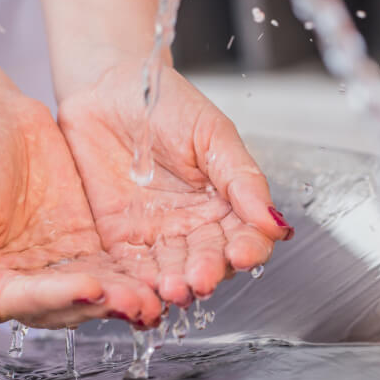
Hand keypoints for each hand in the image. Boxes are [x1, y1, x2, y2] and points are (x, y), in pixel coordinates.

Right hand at [0, 89, 163, 340]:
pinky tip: (160, 279)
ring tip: (155, 299)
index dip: (59, 297)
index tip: (91, 287)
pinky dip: (134, 275)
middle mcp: (24, 279)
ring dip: (124, 297)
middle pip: (67, 303)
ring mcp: (58, 263)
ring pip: (96, 290)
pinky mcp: (85, 243)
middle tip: (139, 302)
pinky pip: (113, 265)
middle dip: (103, 304)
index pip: (27, 301)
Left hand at [56, 58, 293, 306]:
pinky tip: (142, 293)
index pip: (245, 238)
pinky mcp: (118, 239)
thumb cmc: (164, 103)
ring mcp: (156, 235)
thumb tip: (274, 222)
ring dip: (173, 285)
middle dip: (206, 273)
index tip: (242, 254)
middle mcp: (193, 226)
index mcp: (224, 203)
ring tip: (172, 289)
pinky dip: (136, 284)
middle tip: (200, 280)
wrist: (105, 86)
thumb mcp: (212, 133)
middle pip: (208, 261)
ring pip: (171, 271)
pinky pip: (129, 268)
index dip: (247, 250)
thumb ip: (241, 177)